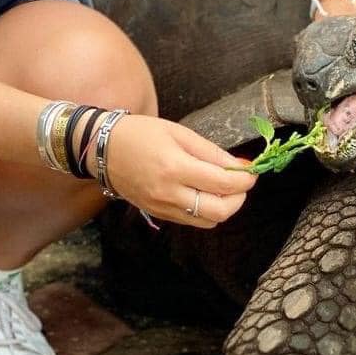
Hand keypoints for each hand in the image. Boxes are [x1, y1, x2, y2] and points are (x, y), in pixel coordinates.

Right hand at [94, 114, 256, 227]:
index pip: (223, 183)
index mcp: (175, 168)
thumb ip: (211, 152)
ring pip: (208, 221)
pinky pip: (192, 221)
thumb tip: (240, 166)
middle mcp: (169, 193)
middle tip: (241, 182)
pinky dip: (206, 210)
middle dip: (239, 198)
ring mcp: (163, 207)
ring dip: (224, 207)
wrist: (103, 149)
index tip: (252, 171)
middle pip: (220, 211)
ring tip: (223, 187)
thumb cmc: (140, 134)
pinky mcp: (158, 214)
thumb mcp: (179, 133)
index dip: (245, 179)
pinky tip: (205, 193)